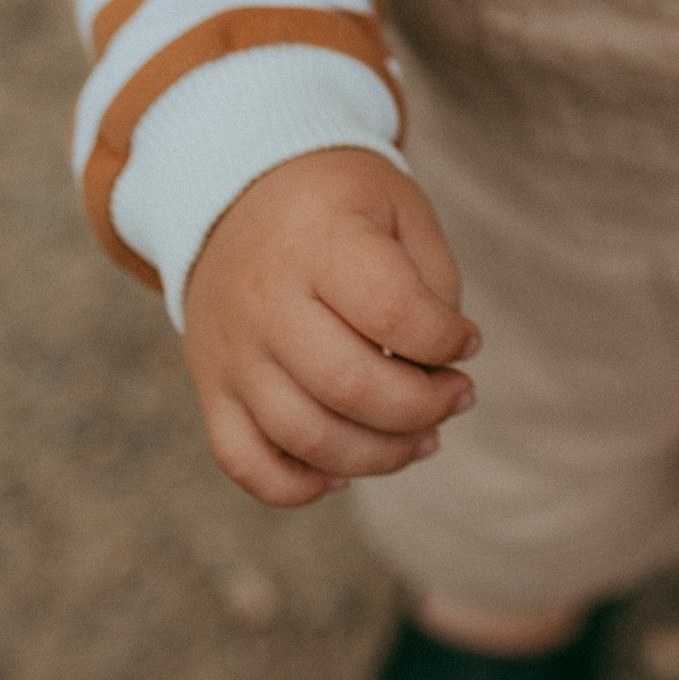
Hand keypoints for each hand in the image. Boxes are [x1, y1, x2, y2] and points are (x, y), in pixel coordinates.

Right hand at [181, 149, 479, 508]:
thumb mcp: (398, 207)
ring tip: (423, 439)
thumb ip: (432, 281)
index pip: (392, 312)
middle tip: (457, 396)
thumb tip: (446, 362)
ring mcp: (232, 352)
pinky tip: (345, 473)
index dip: (445, 340)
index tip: (467, 341)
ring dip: (379, 455)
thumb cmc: (337, 205)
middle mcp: (266, 302)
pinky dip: (299, 487)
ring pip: (304, 436)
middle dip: (422, 407)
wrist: (234, 192)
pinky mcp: (211, 388)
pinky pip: (245, 463)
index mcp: (320, 242)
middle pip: (349, 385)